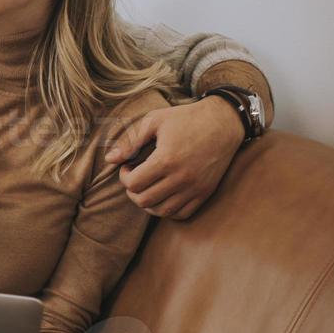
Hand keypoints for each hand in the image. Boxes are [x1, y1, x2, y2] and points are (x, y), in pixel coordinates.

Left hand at [105, 97, 244, 219]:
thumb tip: (109, 159)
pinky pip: (182, 214)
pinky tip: (164, 195)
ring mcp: (195, 188)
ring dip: (148, 203)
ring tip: (148, 187)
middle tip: (136, 177)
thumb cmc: (186, 118)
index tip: (128, 166)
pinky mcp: (205, 192)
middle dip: (132, 191)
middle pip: (144, 200)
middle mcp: (182, 178)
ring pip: (162, 211)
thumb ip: (130, 141)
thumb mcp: (154, 121)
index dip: (124, 177)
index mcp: (166, 160)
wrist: (224, 122)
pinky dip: (167, 210)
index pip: (133, 184)